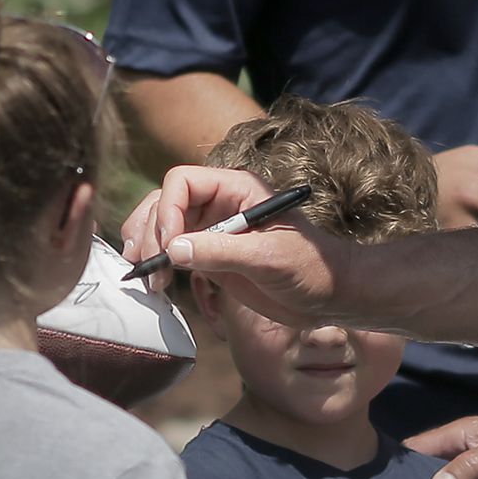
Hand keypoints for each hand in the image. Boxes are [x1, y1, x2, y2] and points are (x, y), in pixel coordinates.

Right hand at [121, 165, 351, 326]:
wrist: (330, 296)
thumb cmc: (311, 268)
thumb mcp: (268, 257)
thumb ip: (221, 250)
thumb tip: (172, 248)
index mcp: (237, 189)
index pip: (182, 182)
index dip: (167, 209)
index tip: (169, 244)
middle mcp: (220, 204)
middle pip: (164, 202)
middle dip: (149, 231)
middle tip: (147, 266)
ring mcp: (213, 230)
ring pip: (163, 227)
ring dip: (147, 248)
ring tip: (149, 280)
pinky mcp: (211, 256)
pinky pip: (174, 253)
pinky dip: (159, 265)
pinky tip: (157, 287)